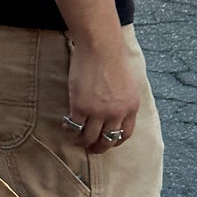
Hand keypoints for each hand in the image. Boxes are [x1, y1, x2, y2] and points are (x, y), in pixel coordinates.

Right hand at [66, 39, 140, 153]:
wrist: (101, 48)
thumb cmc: (113, 60)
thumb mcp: (128, 85)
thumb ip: (123, 101)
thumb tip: (114, 113)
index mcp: (131, 107)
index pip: (125, 134)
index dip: (114, 142)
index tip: (106, 142)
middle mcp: (117, 113)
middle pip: (107, 140)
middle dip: (98, 147)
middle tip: (90, 148)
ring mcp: (98, 112)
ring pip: (89, 137)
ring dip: (81, 141)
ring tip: (75, 139)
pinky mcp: (81, 107)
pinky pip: (74, 126)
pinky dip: (69, 128)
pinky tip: (65, 125)